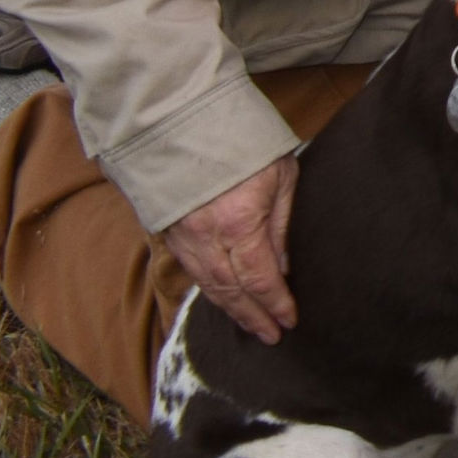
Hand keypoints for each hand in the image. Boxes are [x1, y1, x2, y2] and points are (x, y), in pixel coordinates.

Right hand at [163, 155, 298, 343]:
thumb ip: (281, 224)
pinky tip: (224, 300)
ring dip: (230, 310)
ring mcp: (183, 237)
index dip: (275, 303)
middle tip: (271, 336)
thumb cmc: (245, 142)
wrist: (185, 121)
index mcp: (239, 222)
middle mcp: (207, 236)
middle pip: (231, 290)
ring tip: (251, 325)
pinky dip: (210, 290)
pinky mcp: (168, 232)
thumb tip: (282, 268)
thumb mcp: (281, 176)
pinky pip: (192, 271)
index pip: (260, 278)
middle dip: (252, 316)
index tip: (289, 320)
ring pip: (208, 285)